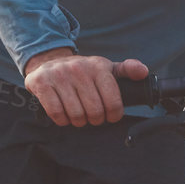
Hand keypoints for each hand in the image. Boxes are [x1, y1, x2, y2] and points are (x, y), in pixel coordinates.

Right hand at [22, 48, 149, 126]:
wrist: (49, 62)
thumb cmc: (82, 72)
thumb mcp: (106, 68)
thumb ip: (127, 70)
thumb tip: (143, 72)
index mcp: (98, 66)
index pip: (113, 102)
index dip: (113, 115)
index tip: (110, 115)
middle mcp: (78, 69)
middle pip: (94, 112)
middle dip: (95, 119)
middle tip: (92, 116)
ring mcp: (59, 75)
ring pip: (76, 115)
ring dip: (78, 121)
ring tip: (78, 114)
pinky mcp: (42, 83)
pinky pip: (56, 113)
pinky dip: (62, 119)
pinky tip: (64, 113)